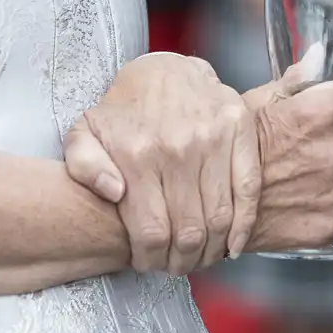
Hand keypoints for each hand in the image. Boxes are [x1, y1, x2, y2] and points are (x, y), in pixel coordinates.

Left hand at [63, 53, 260, 273]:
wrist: (162, 67)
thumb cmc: (121, 110)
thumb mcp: (84, 132)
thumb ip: (85, 166)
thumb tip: (112, 192)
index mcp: (137, 153)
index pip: (151, 232)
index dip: (151, 259)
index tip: (148, 264)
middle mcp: (177, 147)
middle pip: (189, 232)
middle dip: (181, 262)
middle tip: (175, 266)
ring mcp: (213, 138)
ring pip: (219, 218)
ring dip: (211, 251)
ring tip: (199, 258)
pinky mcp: (240, 129)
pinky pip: (248, 189)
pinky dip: (243, 226)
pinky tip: (231, 246)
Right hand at [243, 65, 332, 253]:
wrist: (213, 210)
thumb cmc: (228, 154)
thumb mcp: (254, 104)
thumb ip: (295, 80)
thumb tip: (319, 58)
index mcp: (317, 115)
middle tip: (303, 144)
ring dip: (329, 172)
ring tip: (292, 175)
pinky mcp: (330, 223)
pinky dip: (321, 204)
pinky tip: (293, 199)